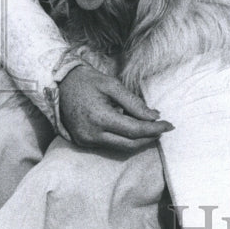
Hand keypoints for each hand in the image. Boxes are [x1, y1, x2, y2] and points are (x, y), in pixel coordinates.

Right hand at [59, 64, 173, 150]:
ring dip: (138, 140)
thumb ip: (134, 102)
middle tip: (163, 128)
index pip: (134, 130)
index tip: (169, 125)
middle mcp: (92, 134)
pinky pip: (109, 145)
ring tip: (152, 128)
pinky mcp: (83, 142)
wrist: (59, 85)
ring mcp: (86, 141)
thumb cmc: (88, 81)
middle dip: (149, 138)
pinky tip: (132, 129)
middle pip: (129, 144)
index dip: (154, 129)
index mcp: (100, 118)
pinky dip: (124, 139)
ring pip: (120, 147)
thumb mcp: (112, 85)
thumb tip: (154, 116)